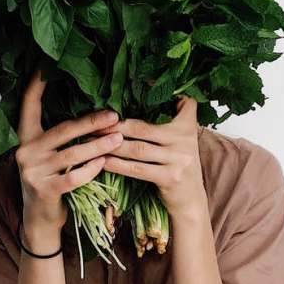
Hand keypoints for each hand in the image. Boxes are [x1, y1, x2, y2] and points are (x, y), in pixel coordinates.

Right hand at [15, 69, 124, 239]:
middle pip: (62, 130)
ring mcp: (32, 172)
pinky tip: (105, 163)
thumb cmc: (51, 182)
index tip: (44, 66)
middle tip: (114, 115)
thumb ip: (60, 138)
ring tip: (119, 139)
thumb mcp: (48, 157)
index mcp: (25, 138)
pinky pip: (73, 177)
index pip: (28, 106)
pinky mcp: (44, 190)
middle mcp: (25, 152)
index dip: (36, 86)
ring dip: (99, 146)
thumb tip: (94, 116)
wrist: (39, 220)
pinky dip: (91, 169)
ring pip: (72, 154)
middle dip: (91, 122)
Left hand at [94, 96, 206, 219]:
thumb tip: (139, 97)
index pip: (181, 102)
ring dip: (111, 144)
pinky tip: (103, 161)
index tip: (137, 83)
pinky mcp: (170, 177)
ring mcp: (179, 159)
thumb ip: (169, 121)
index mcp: (187, 126)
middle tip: (94, 122)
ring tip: (92, 141)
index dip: (158, 92)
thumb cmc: (178, 165)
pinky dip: (118, 165)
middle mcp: (185, 140)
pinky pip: (137, 169)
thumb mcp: (181, 140)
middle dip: (116, 125)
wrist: (191, 200)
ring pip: (137, 148)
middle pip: (143, 128)